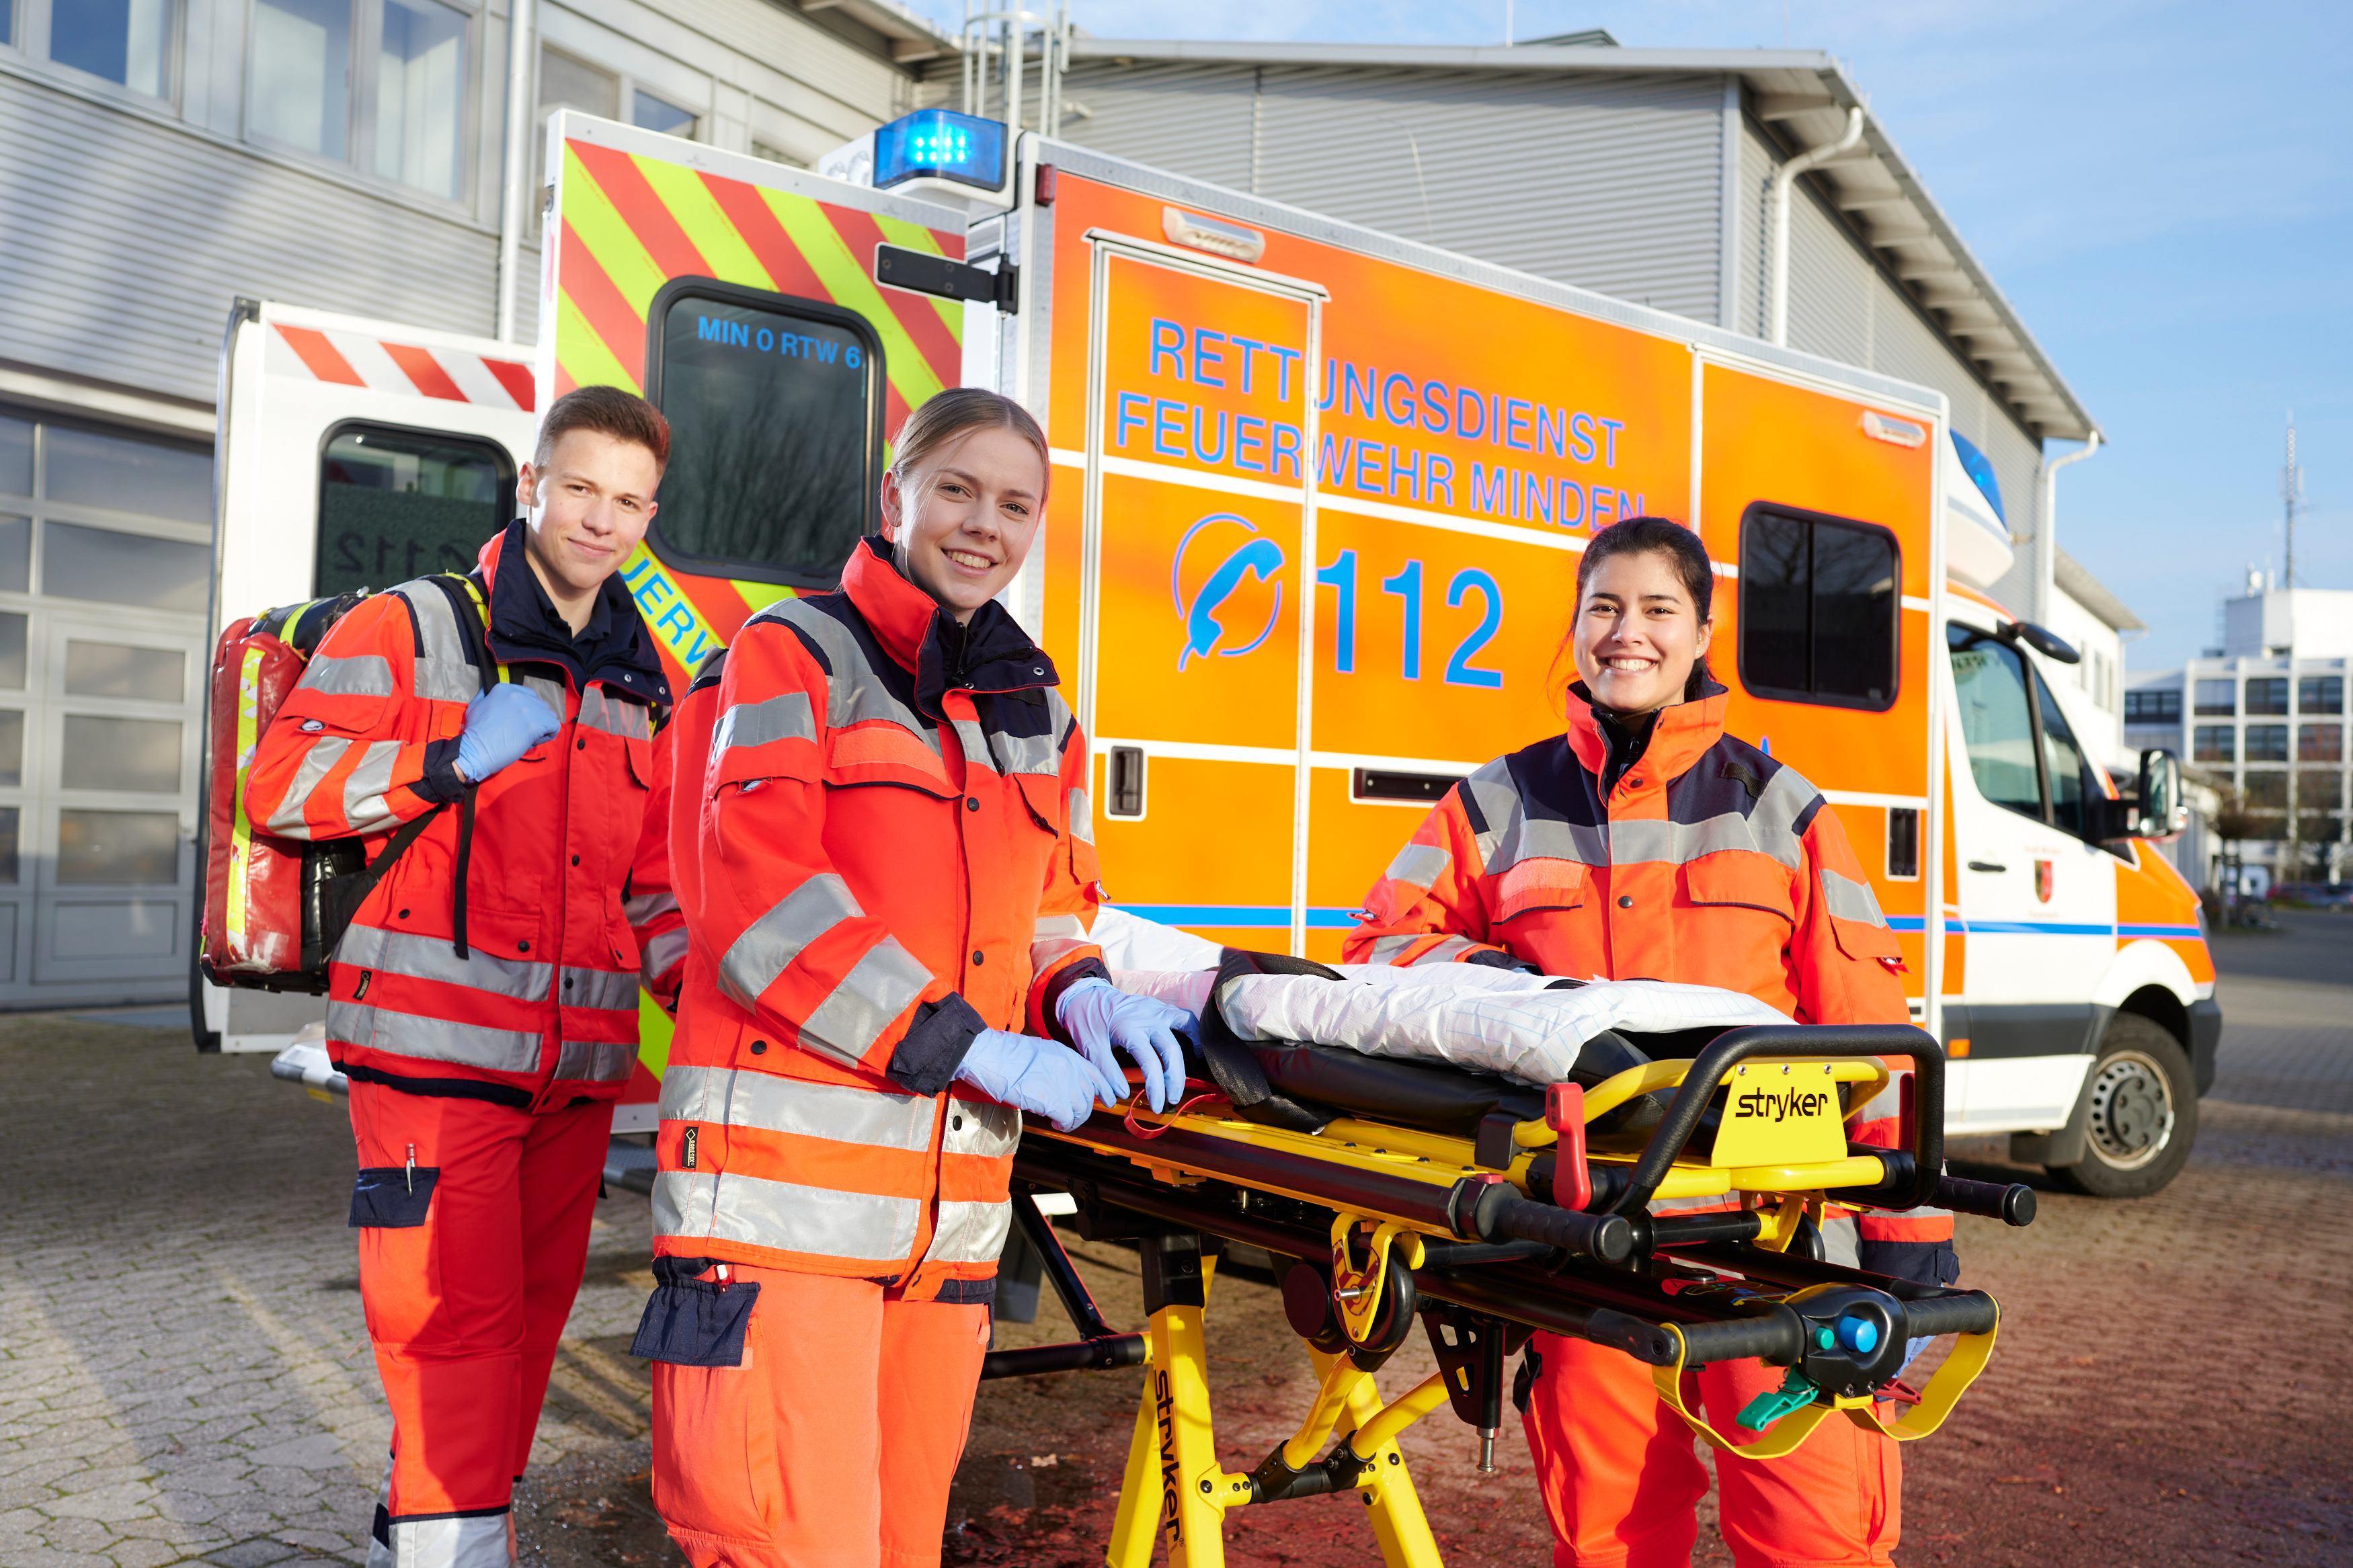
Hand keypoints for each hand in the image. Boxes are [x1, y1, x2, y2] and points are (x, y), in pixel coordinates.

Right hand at [455, 684, 559, 783]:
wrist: (475, 751)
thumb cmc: (475, 732)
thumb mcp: (476, 706)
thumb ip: (486, 696)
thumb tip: (489, 692)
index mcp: (504, 689)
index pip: (529, 696)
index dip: (526, 711)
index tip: (516, 722)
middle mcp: (517, 695)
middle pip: (540, 705)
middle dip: (535, 719)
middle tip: (520, 732)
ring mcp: (527, 709)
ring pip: (548, 716)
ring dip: (541, 728)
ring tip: (526, 738)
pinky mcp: (535, 724)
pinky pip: (554, 727)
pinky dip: (547, 736)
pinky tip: (533, 741)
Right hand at [954, 1029, 1124, 1131]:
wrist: (986, 1054)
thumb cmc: (1003, 1054)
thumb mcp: (1039, 1052)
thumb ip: (1055, 1066)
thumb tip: (1059, 1084)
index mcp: (1066, 1054)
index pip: (1096, 1074)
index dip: (1103, 1090)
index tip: (1107, 1100)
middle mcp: (1069, 1067)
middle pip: (1089, 1095)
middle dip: (1083, 1110)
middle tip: (1071, 1117)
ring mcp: (1061, 1083)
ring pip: (1082, 1109)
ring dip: (1073, 1121)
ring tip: (1061, 1123)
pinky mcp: (1050, 1100)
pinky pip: (1068, 1119)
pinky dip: (1063, 1125)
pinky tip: (1054, 1124)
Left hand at [1056, 977, 1190, 1112]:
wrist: (1087, 995)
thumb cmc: (1087, 1021)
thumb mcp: (1090, 1048)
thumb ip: (1107, 1072)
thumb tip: (1122, 1095)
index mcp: (1129, 1027)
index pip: (1151, 1063)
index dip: (1156, 1088)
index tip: (1156, 1105)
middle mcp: (1147, 1017)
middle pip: (1171, 1051)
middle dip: (1175, 1079)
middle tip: (1172, 1099)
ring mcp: (1156, 1009)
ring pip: (1185, 1030)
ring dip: (1189, 1054)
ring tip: (1186, 1075)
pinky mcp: (1159, 1006)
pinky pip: (1184, 1017)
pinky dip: (1193, 1032)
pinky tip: (1193, 1048)